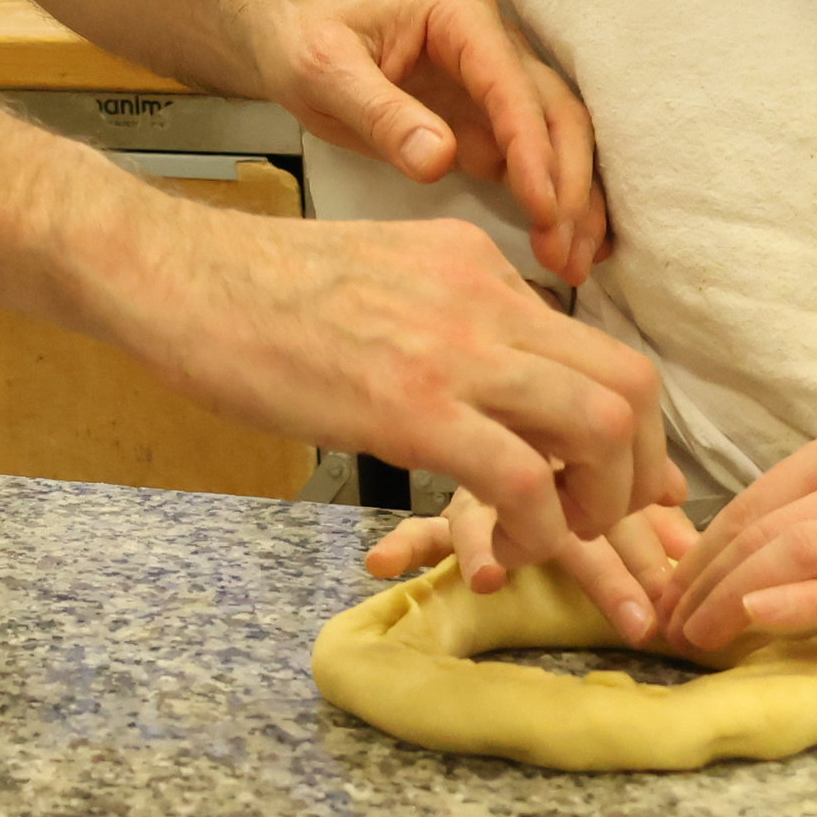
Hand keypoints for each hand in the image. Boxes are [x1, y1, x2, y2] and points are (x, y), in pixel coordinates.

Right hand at [103, 202, 682, 640]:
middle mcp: (485, 296)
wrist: (177, 273)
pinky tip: (498, 552)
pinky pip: (523, 477)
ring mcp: (453, 349)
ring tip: (555, 541)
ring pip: (601, 425)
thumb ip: (440, 314)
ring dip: (600, 505)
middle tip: (602, 523)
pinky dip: (536, 530)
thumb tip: (475, 374)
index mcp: (476, 264)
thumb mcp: (377, 274)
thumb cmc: (253, 289)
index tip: (616, 484)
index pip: (596, 346)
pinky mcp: (411, 405)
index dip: (629, 430)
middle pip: (630, 382)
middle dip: (639, 472)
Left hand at [253, 0, 605, 283]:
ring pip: (560, 141)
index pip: (511, 85)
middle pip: (556, 113)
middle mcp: (495, 46)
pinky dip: (558, 203)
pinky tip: (572, 247)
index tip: (544, 208)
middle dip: (569, 184)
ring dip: (575, 202)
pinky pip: (538, 163)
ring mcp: (498, 86)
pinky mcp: (490, 124)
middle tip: (565, 252)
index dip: (533, 148)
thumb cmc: (307, 41)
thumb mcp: (325, 71)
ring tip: (573, 264)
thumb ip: (380, 113)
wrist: (296, 36)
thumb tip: (439, 159)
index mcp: (460, 19)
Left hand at [653, 408, 816, 654]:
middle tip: (662, 628)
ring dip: (733, 597)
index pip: (753, 502)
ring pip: (798, 552)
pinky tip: (759, 621)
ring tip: (692, 636)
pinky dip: (802, 602)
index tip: (665, 595)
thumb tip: (763, 557)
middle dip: (702, 581)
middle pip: (762, 529)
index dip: (700, 552)